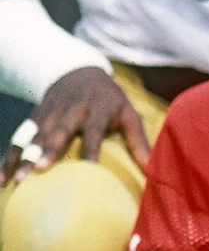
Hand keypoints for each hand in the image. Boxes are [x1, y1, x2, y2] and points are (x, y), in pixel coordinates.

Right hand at [0, 66, 149, 184]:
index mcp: (97, 108)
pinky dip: (10, 155)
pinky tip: (2, 177)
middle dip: (47, 149)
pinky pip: (19, 136)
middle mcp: (71, 109)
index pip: (94, 129)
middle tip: (39, 169)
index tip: (88, 169)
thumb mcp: (129, 113)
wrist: (79, 71)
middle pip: (58, 130)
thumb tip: (151, 169)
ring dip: (23, 155)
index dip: (90, 147)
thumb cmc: (111, 100)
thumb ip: (139, 140)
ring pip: (34, 134)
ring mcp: (50, 111)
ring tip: (17, 180)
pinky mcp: (35, 116)